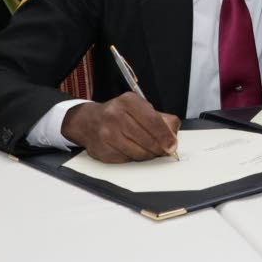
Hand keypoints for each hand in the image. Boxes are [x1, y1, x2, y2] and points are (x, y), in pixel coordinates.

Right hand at [60, 93, 179, 162]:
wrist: (89, 121)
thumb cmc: (119, 113)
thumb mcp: (139, 107)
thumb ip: (160, 118)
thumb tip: (173, 136)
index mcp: (128, 102)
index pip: (153, 121)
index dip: (165, 136)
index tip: (172, 145)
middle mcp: (115, 115)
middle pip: (146, 139)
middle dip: (159, 148)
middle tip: (165, 151)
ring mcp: (106, 134)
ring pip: (136, 152)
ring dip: (148, 155)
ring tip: (151, 152)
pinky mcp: (101, 150)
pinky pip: (125, 159)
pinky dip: (134, 158)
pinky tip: (135, 152)